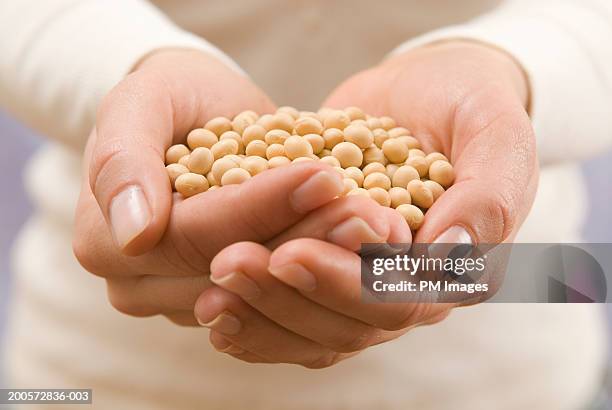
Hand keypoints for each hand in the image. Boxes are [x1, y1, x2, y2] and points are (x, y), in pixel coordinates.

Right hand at [73, 49, 409, 324]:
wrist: (195, 116)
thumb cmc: (168, 101)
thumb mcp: (138, 105)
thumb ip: (121, 160)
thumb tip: (134, 234)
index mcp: (108, 245)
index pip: (195, 238)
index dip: (261, 209)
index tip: (323, 175)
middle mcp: (143, 289)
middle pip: (235, 275)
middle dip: (307, 240)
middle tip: (371, 212)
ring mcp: (188, 303)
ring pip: (267, 296)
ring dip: (328, 262)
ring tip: (380, 227)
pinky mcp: (232, 304)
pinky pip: (283, 307)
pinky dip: (329, 280)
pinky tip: (370, 255)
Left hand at [196, 41, 537, 366]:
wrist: (431, 93)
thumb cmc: (471, 107)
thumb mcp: (495, 135)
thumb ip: (488, 195)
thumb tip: (449, 257)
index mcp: (454, 269)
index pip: (398, 298)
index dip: (344, 284)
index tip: (290, 254)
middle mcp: (408, 290)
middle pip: (349, 323)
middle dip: (286, 298)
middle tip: (229, 264)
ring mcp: (365, 285)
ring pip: (315, 328)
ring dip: (261, 314)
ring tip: (209, 293)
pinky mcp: (329, 271)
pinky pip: (294, 312)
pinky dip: (255, 317)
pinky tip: (214, 310)